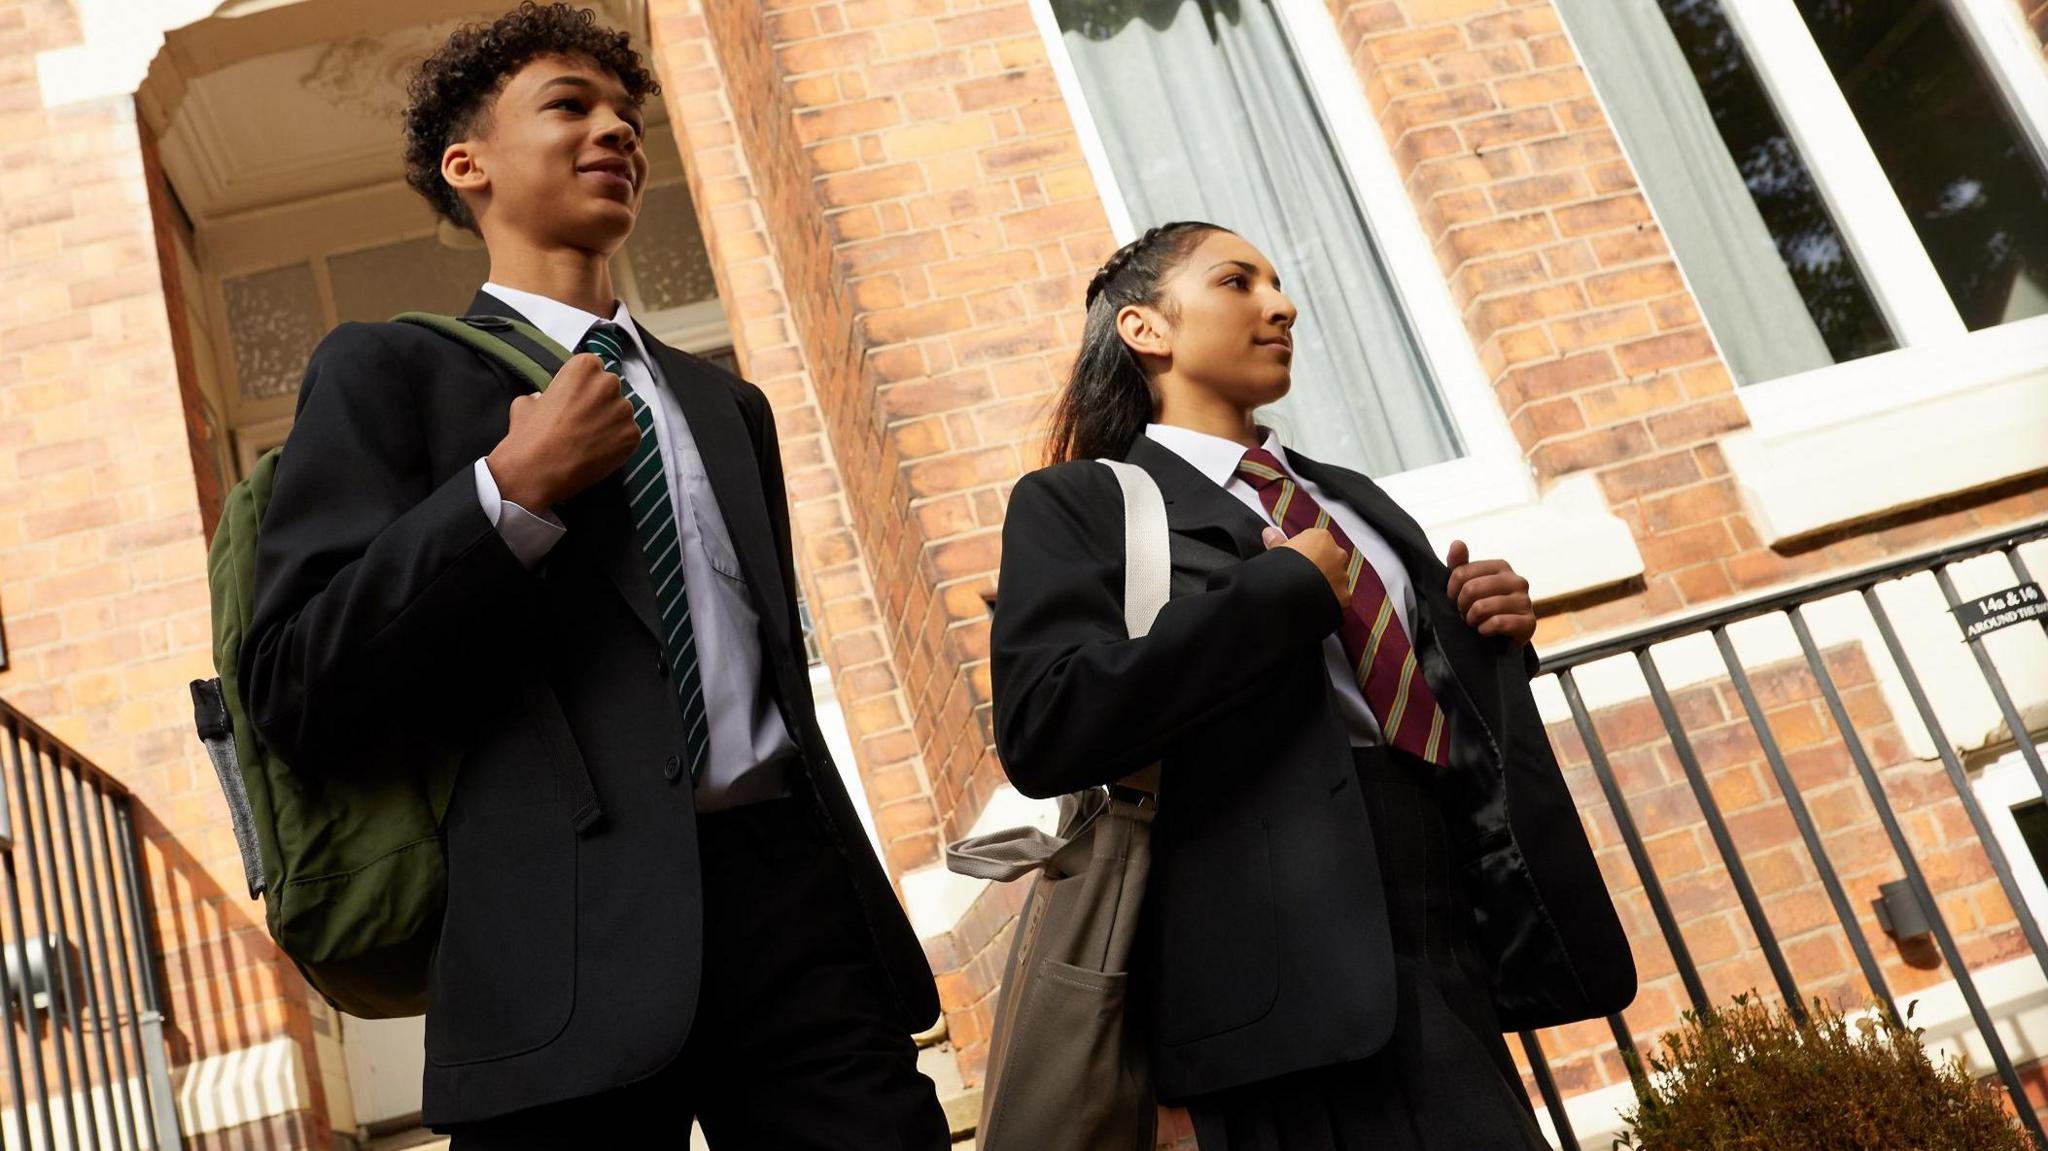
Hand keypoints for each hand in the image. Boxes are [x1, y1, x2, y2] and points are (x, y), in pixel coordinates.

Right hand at [486, 353, 641, 508]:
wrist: (538, 472)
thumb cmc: (530, 436)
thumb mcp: (525, 403)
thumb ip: (542, 394)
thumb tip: (543, 399)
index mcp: (585, 367)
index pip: (592, 368)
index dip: (583, 385)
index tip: (574, 399)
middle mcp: (609, 383)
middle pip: (609, 388)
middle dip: (599, 401)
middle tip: (582, 420)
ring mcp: (624, 410)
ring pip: (621, 412)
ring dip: (609, 422)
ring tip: (588, 439)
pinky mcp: (632, 435)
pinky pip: (628, 434)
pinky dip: (617, 442)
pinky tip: (598, 451)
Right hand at [1264, 526, 1352, 611]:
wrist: (1290, 595)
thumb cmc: (1283, 570)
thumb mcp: (1276, 551)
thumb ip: (1276, 540)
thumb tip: (1269, 532)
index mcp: (1322, 538)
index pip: (1314, 541)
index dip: (1303, 551)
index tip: (1294, 560)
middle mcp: (1337, 554)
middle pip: (1329, 558)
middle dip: (1319, 565)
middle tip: (1300, 576)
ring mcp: (1342, 575)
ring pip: (1336, 577)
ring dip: (1325, 582)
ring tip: (1306, 591)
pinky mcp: (1344, 594)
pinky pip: (1338, 595)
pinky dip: (1329, 598)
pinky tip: (1314, 601)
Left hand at [1445, 540, 1534, 645]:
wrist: (1505, 637)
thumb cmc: (1484, 606)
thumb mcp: (1468, 584)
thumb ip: (1460, 564)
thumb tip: (1457, 543)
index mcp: (1501, 566)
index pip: (1461, 573)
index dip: (1451, 590)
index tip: (1455, 599)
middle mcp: (1517, 581)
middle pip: (1470, 589)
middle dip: (1461, 606)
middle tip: (1465, 613)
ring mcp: (1525, 601)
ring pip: (1482, 607)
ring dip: (1472, 619)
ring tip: (1475, 622)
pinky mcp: (1529, 623)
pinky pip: (1497, 623)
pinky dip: (1484, 630)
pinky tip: (1485, 630)